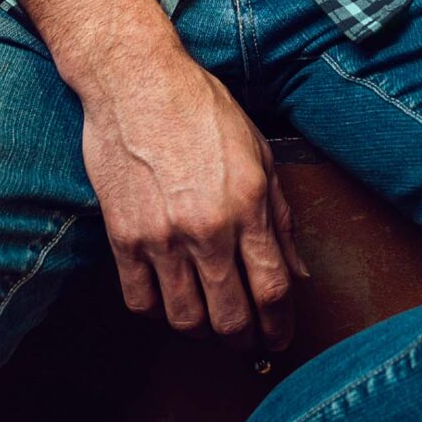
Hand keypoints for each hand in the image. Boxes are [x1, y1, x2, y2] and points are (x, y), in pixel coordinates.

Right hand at [79, 43, 310, 349]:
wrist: (136, 81)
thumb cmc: (200, 108)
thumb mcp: (258, 153)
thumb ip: (280, 218)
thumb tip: (298, 272)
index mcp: (248, 205)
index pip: (273, 289)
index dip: (279, 325)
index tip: (279, 338)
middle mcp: (207, 227)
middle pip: (231, 317)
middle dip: (244, 339)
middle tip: (246, 340)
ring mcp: (162, 236)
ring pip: (185, 319)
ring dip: (201, 330)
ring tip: (208, 321)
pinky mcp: (123, 236)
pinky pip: (140, 301)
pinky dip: (157, 312)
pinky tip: (168, 300)